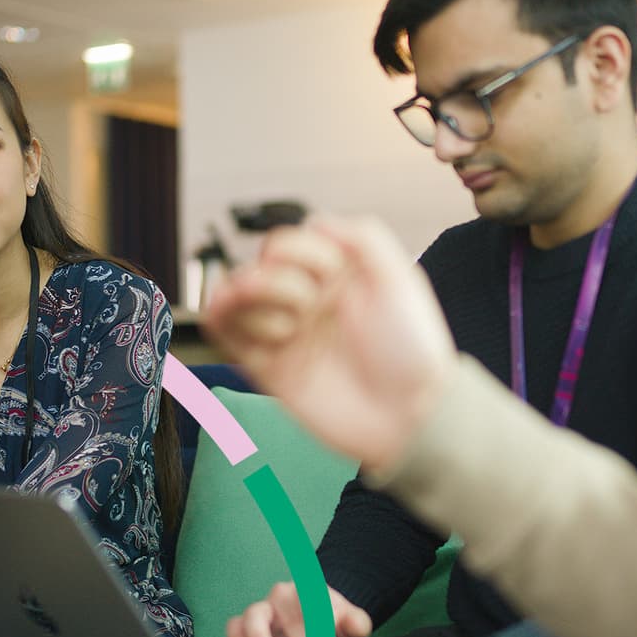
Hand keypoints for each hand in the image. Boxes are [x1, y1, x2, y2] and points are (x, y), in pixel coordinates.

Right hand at [203, 215, 458, 471]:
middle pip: (258, 266)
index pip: (287, 242)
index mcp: (335, 277)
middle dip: (279, 279)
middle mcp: (307, 302)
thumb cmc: (412, 349)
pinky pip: (225, 332)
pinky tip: (269, 332)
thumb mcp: (399, 278)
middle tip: (312, 305)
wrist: (409, 414)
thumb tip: (313, 222)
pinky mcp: (268, 368)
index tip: (332, 273)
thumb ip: (361, 235)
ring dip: (255, 300)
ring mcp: (286, 334)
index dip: (300, 251)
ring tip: (288, 324)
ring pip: (234, 295)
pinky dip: (228, 319)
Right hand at [227, 582, 371, 636]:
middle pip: (264, 611)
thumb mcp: (353, 625)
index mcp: (305, 591)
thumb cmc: (337, 626)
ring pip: (244, 620)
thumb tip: (353, 625)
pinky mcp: (250, 629)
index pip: (295, 604)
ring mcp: (263, 613)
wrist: (327, 628)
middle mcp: (279, 598)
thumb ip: (356, 624)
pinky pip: (234, 629)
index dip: (298, 627)